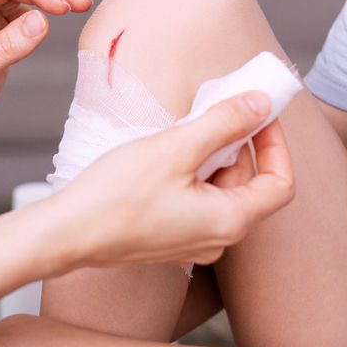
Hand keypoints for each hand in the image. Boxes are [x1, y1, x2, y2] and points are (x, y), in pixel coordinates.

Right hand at [56, 92, 295, 268]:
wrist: (66, 234)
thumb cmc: (116, 197)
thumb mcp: (176, 148)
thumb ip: (224, 123)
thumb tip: (261, 104)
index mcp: (230, 222)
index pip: (280, 183)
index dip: (276, 144)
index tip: (260, 113)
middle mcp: (219, 239)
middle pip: (249, 183)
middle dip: (239, 143)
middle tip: (216, 107)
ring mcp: (194, 242)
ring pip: (221, 190)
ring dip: (212, 156)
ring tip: (185, 128)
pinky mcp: (171, 238)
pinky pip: (198, 201)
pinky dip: (193, 173)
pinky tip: (167, 153)